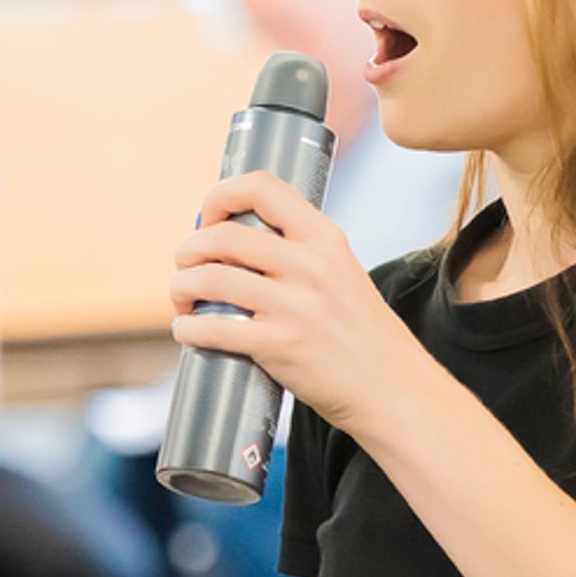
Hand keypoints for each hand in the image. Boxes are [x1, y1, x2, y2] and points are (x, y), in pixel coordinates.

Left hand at [169, 171, 427, 432]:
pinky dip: (189, 327)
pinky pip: (215, 327)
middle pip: (224, 235)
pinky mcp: (282, 345)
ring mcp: (296, 305)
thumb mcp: (343, 274)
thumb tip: (238, 245)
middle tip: (186, 266)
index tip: (209, 219)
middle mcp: (311, 264)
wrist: (394, 389)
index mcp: (326, 238)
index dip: (222, 196)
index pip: (263, 187)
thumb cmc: (363, 337)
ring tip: (182, 298)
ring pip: (211, 277)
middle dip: (190, 249)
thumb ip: (302, 255)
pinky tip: (187, 330)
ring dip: (182, 286)